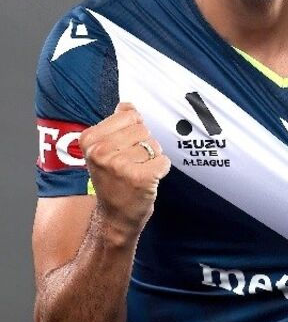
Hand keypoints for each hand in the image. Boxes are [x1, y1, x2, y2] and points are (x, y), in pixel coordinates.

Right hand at [79, 103, 170, 232]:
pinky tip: (147, 180)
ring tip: (137, 172)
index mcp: (89, 139)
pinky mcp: (139, 178)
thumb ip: (116, 124)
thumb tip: (127, 105)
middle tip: (131, 164)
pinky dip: (161, 169)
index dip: (133, 132)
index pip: (130, 115)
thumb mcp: (104, 149)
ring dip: (152, 158)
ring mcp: (119, 165)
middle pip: (143, 129)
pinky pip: (163, 161)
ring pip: (154, 145)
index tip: (122, 150)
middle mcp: (100, 151)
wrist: (115, 217)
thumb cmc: (113, 180)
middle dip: (144, 145)